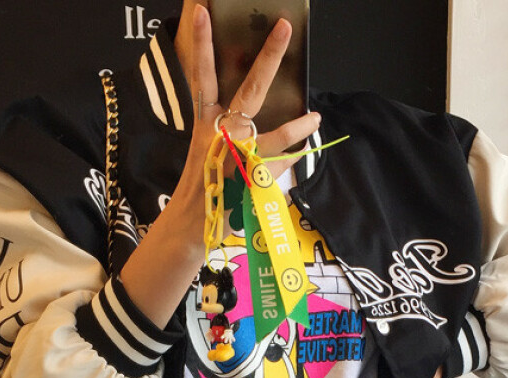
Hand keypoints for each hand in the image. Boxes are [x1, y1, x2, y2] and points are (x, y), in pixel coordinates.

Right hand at [117, 5, 320, 327]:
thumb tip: (257, 113)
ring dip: (296, 126)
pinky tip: (303, 150)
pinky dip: (291, 160)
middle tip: (283, 27)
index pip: (203, 74)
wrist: (192, 225)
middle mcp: (220, 133)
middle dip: (268, 58)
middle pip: (248, 90)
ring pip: (272, 135)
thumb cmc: (206, 184)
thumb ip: (230, 126)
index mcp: (206, 121)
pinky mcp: (248, 180)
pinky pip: (278, 166)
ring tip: (315, 116)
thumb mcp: (211, 149)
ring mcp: (236, 156)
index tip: (203, 9)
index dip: (203, 42)